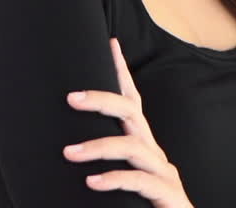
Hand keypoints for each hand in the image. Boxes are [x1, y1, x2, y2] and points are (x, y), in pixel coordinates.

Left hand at [63, 37, 193, 207]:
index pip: (132, 101)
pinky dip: (115, 178)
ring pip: (131, 147)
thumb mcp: (127, 176)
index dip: (122, 72)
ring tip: (70, 153)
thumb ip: (110, 161)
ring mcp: (163, 173)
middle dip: (102, 100)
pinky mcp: (167, 194)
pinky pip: (139, 180)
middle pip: (131, 114)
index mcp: (143, 145)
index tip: (110, 43)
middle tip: (70, 98)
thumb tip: (68, 147)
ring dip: (98, 147)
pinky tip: (92, 182)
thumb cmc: (150, 204)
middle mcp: (154, 153)